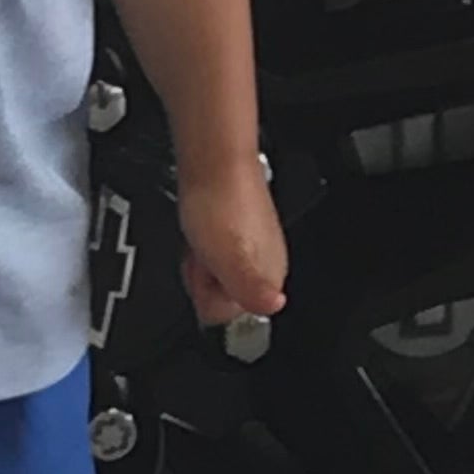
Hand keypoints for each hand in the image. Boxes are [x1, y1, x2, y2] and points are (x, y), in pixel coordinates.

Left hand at [177, 152, 287, 331]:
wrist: (213, 158)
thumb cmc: (219, 203)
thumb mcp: (228, 261)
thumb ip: (251, 290)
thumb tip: (274, 305)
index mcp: (270, 277)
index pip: (230, 316)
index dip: (210, 295)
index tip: (209, 272)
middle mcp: (265, 263)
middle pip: (221, 296)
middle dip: (203, 280)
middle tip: (203, 253)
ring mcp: (251, 243)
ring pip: (213, 274)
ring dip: (199, 261)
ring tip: (200, 239)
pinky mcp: (236, 228)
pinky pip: (211, 252)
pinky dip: (199, 244)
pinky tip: (199, 230)